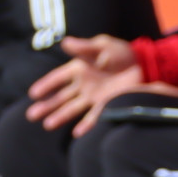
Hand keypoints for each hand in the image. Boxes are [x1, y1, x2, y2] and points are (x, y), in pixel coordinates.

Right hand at [27, 35, 141, 133]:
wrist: (146, 65)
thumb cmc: (123, 53)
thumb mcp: (103, 45)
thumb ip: (84, 47)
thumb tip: (64, 42)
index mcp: (80, 68)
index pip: (58, 78)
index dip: (46, 85)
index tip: (33, 94)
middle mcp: (84, 84)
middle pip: (61, 97)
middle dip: (46, 106)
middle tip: (31, 115)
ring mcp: (94, 96)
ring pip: (72, 108)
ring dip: (59, 116)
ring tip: (47, 125)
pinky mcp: (107, 105)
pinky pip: (94, 117)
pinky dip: (86, 125)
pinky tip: (76, 134)